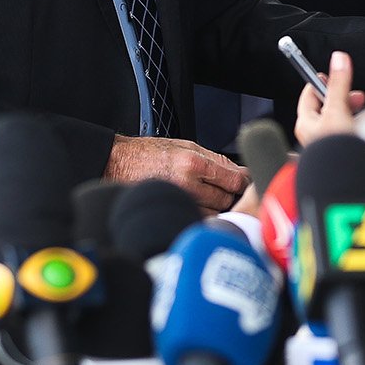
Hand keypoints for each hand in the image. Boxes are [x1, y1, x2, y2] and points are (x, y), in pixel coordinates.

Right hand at [105, 134, 249, 212]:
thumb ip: (214, 158)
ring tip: (207, 197)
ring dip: (217, 208)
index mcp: (194, 163)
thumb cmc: (149, 153)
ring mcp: (179, 202)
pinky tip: (197, 207)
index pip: (234, 179)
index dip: (244, 182)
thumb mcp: (184, 145)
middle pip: (227, 199)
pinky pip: (198, 220)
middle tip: (222, 189)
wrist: (118, 165)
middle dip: (229, 195)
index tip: (245, 182)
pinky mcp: (171, 213)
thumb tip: (237, 171)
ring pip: (215, 213)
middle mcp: (188, 184)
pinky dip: (202, 216)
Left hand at [296, 50, 364, 145]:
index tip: (334, 73)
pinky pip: (351, 136)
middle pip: (328, 107)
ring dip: (356, 115)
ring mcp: (328, 146)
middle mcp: (314, 135)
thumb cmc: (335, 152)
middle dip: (345, 99)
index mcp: (306, 123)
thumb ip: (339, 84)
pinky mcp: (342, 154)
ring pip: (342, 121)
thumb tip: (338, 59)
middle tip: (356, 96)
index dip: (322, 81)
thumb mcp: (338, 110)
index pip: (310, 94)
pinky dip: (361, 130)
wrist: (346, 184)